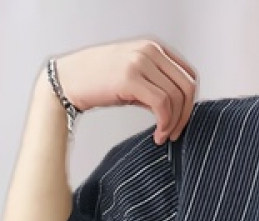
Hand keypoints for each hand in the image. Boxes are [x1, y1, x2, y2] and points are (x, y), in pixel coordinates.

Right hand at [49, 39, 198, 144]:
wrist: (68, 80)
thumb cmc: (99, 81)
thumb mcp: (135, 77)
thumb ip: (158, 86)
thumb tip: (181, 109)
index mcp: (153, 47)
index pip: (188, 74)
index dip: (190, 102)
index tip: (181, 120)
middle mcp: (149, 50)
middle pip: (187, 86)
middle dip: (186, 115)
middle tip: (176, 133)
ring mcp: (140, 61)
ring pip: (176, 97)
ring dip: (174, 123)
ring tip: (163, 136)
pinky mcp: (130, 77)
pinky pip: (162, 104)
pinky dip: (165, 123)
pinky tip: (157, 135)